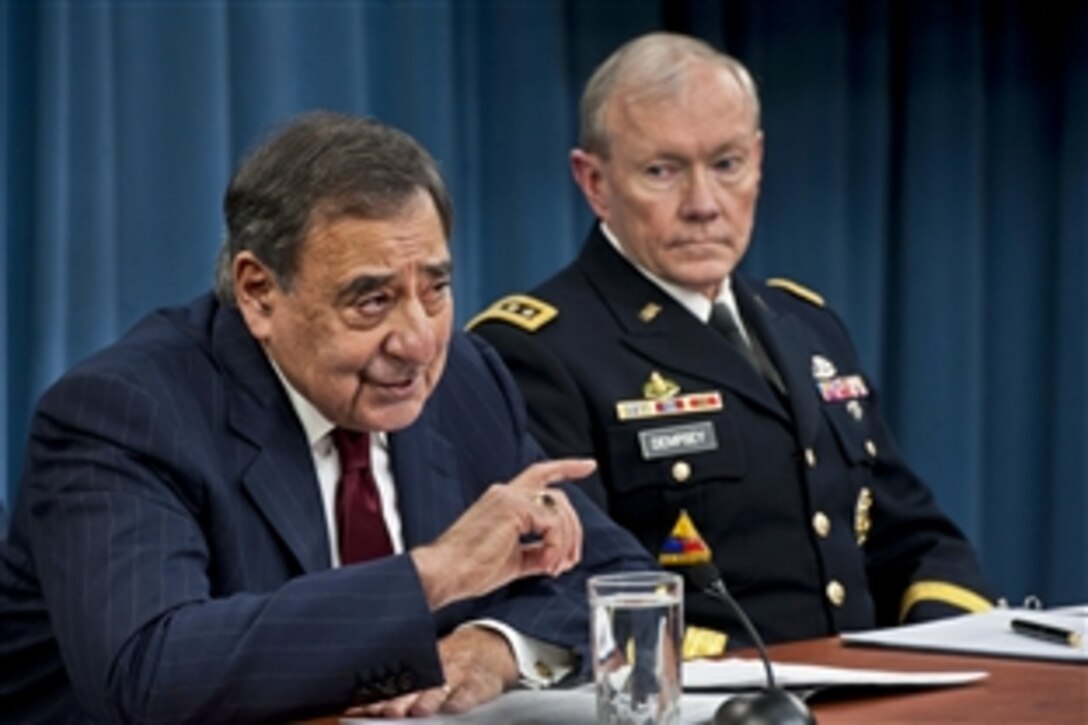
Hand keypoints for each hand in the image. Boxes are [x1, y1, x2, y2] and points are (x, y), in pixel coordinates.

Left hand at [345, 626, 516, 717]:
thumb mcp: (423, 668)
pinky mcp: (478, 684)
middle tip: (390, 711)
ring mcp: (458, 675)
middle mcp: (435, 670)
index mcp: (417, 667)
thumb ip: (392, 688)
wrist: (488, 646)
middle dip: (402, 700)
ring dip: (431, 698)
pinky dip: (462, 699)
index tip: (361, 707)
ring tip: (420, 709)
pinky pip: (470, 692)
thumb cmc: (447, 666)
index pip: (394, 681)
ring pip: (443, 687)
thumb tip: (351, 708)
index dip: (378, 695)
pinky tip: (454, 707)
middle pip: (416, 686)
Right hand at [411, 458, 592, 609]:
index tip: (588, 465)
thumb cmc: (469, 569)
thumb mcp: (512, 560)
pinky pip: (552, 524)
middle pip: (558, 497)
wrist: (445, 573)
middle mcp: (506, 492)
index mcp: (503, 500)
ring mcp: (509, 498)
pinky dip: (555, 546)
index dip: (567, 467)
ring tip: (555, 567)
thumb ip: (536, 552)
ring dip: (565, 542)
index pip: (540, 474)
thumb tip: (557, 557)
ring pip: (558, 510)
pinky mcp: (513, 509)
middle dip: (573, 528)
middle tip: (572, 558)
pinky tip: (546, 565)